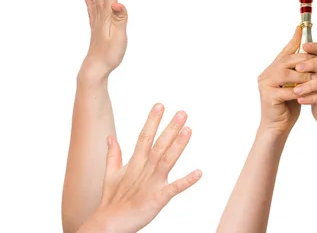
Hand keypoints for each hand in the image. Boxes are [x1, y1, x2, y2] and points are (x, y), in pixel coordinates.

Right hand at [78, 104, 201, 232]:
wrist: (108, 225)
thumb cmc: (113, 200)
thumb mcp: (111, 174)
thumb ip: (113, 155)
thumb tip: (110, 137)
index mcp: (135, 163)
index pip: (144, 137)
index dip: (152, 121)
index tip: (160, 105)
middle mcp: (144, 170)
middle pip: (159, 145)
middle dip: (170, 128)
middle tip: (182, 112)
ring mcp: (151, 184)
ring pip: (167, 161)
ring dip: (178, 145)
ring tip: (188, 130)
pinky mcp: (157, 199)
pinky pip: (174, 189)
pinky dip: (186, 181)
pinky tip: (199, 173)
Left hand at [80, 0, 127, 79]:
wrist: (95, 69)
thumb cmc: (109, 55)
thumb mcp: (119, 37)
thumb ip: (120, 19)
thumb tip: (118, 3)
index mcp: (108, 16)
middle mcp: (100, 16)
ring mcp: (97, 22)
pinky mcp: (96, 28)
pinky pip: (91, 10)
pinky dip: (88, 0)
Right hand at [257, 27, 313, 133]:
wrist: (277, 127)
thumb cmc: (288, 106)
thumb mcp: (296, 85)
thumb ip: (299, 72)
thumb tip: (313, 56)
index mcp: (272, 69)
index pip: (285, 50)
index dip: (294, 39)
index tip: (302, 27)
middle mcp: (266, 74)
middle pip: (288, 60)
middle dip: (306, 60)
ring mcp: (265, 85)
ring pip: (287, 74)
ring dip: (305, 76)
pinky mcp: (268, 97)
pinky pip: (287, 91)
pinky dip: (301, 91)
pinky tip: (311, 92)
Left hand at [293, 43, 316, 133]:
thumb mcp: (315, 84)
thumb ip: (311, 71)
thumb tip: (296, 57)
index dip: (316, 48)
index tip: (303, 46)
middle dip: (312, 64)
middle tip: (297, 67)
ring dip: (310, 85)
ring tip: (296, 90)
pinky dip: (313, 98)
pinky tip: (301, 100)